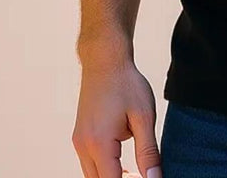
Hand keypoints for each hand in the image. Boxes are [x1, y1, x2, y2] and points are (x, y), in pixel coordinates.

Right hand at [72, 57, 162, 177]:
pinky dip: (105, 167)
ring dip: (112, 176)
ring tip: (135, 170)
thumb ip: (148, 151)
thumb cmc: (126, 83)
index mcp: (99, 144)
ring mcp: (78, 141)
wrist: (105, 60)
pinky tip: (122, 160)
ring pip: (93, 174)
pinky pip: (90, 162)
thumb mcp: (144, 116)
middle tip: (142, 175)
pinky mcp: (79, 136)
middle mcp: (83, 146)